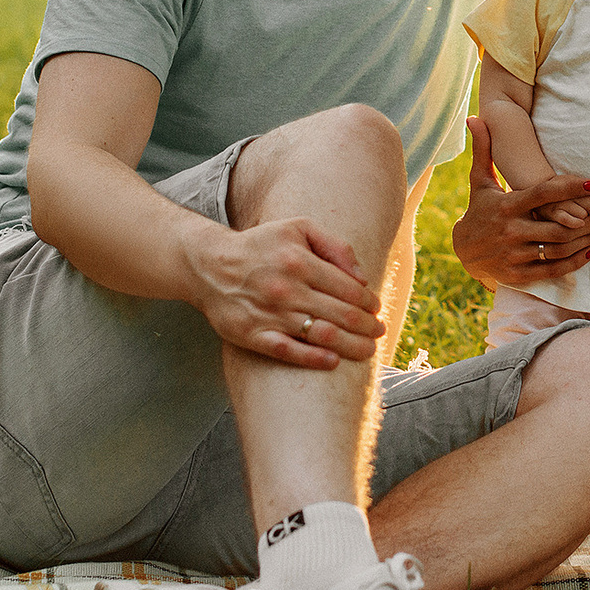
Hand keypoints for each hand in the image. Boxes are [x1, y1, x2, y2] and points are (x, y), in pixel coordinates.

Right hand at [188, 217, 384, 370]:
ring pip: (322, 335)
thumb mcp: (298, 228)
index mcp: (300, 262)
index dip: (369, 303)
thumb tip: (362, 278)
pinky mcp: (253, 335)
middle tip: (379, 332)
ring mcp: (270, 314)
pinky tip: (333, 362)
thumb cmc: (261, 245)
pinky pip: (289, 351)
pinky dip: (314, 359)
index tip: (377, 309)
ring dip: (352, 346)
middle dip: (368, 327)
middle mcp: (287, 289)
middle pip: (342, 315)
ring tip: (368, 351)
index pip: (349, 289)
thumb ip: (335, 246)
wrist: (210, 265)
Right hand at [450, 116, 589, 285]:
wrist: (462, 250)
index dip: (570, 188)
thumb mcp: (479, 181)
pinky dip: (576, 261)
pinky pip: (554, 269)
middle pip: (559, 226)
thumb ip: (483, 149)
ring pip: (559, 248)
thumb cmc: (479, 209)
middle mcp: (512, 231)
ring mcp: (515, 255)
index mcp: (507, 206)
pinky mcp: (519, 274)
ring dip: (587, 239)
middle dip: (589, 220)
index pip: (544, 194)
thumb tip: (476, 117)